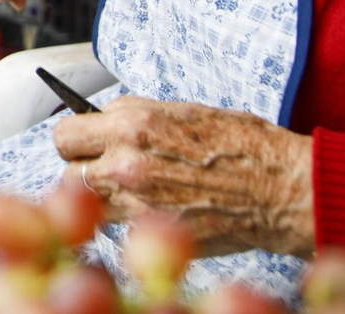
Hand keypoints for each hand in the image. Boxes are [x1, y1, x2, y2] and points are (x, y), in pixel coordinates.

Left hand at [54, 96, 314, 257]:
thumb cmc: (238, 145)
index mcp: (130, 124)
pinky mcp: (153, 232)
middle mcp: (126, 162)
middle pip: (67, 171)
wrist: (280, 189)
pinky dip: (126, 221)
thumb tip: (99, 120)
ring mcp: (137, 202)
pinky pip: (117, 226)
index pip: (65, 134)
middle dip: (83, 169)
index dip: (75, 140)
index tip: (85, 144)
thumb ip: (131, 116)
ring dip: (102, 198)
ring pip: (88, 203)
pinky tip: (151, 210)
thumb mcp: (178, 111)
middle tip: (106, 170)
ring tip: (132, 191)